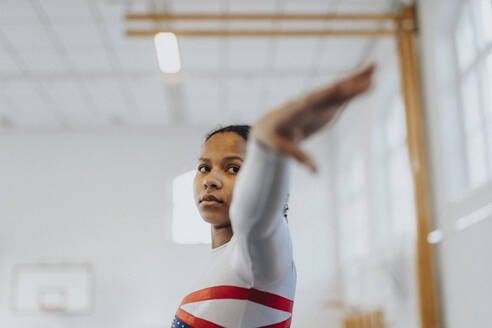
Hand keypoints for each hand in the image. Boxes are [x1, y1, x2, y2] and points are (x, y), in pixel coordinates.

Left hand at [252, 64, 374, 172]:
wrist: (268, 127)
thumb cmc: (272, 138)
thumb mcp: (282, 149)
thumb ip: (298, 156)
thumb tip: (315, 171)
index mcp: (296, 110)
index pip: (313, 101)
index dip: (326, 94)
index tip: (340, 87)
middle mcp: (310, 102)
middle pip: (331, 92)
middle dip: (348, 85)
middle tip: (368, 78)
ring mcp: (319, 102)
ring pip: (340, 89)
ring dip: (356, 78)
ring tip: (375, 66)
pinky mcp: (326, 106)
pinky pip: (343, 95)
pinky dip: (356, 87)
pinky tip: (370, 80)